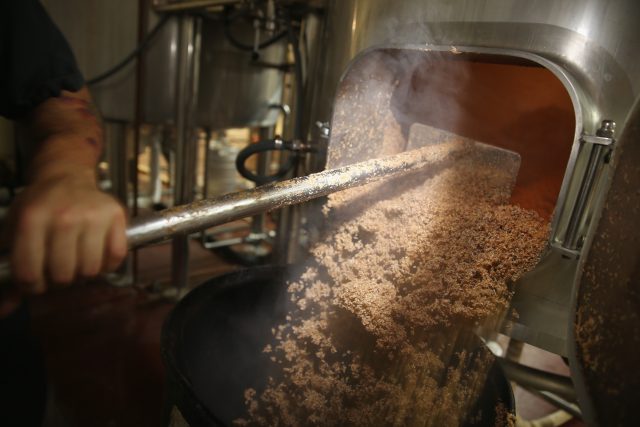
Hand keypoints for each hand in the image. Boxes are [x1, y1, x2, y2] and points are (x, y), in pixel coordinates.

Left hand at [3, 169, 126, 294]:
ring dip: (84, 273)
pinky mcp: (115, 215)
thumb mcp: (14, 230)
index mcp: (31, 218)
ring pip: (90, 270)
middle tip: (59, 269)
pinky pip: (116, 257)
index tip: (36, 280)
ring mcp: (92, 215)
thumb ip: (9, 269)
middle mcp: (63, 216)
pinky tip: (97, 254)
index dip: (32, 285)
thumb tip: (4, 309)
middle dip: (59, 279)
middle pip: (63, 275)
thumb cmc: (39, 206)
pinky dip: (108, 264)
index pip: (29, 273)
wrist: (66, 175)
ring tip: (78, 260)